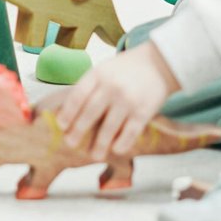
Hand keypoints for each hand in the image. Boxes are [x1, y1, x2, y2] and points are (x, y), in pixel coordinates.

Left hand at [53, 42, 180, 160]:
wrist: (158, 64)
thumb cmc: (124, 70)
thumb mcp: (104, 70)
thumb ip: (89, 87)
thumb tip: (67, 113)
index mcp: (98, 74)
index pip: (78, 95)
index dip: (68, 112)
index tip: (62, 125)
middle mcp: (112, 86)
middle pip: (90, 112)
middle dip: (78, 131)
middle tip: (70, 143)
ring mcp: (128, 100)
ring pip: (109, 127)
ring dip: (100, 145)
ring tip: (94, 156)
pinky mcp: (144, 111)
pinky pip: (130, 133)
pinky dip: (121, 143)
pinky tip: (116, 149)